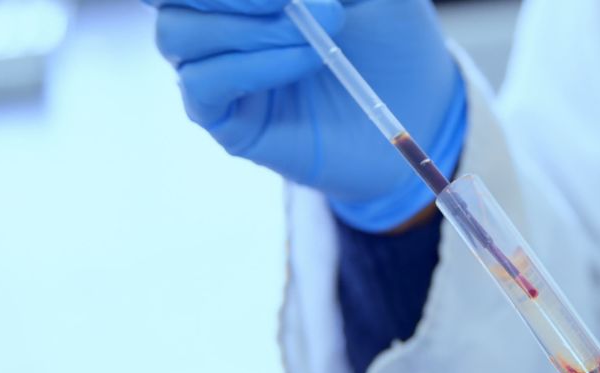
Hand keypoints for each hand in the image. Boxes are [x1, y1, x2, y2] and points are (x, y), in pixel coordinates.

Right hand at [148, 0, 465, 230]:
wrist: (420, 115)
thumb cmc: (392, 41)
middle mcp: (216, 23)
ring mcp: (216, 71)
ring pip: (179, 35)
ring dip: (248, 27)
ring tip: (315, 35)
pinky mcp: (226, 121)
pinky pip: (204, 85)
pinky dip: (250, 65)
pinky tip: (304, 60)